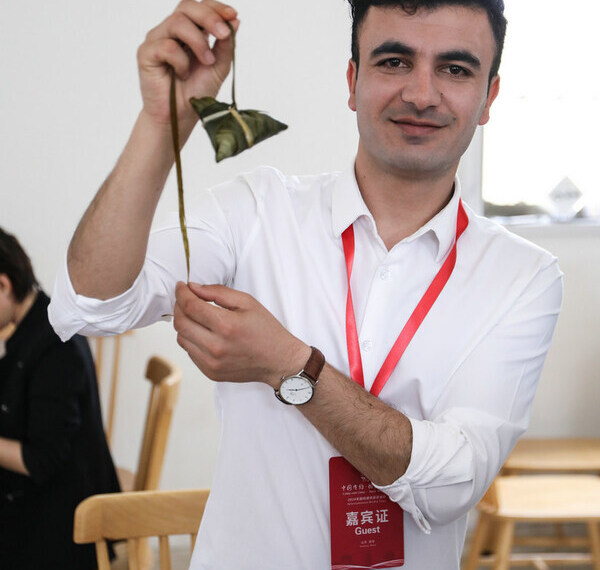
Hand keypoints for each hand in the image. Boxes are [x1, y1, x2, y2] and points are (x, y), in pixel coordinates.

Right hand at [137, 0, 238, 130]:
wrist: (180, 116)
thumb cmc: (197, 92)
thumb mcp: (218, 67)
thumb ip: (225, 45)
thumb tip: (235, 20)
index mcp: (189, 31)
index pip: (199, 7)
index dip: (215, 8)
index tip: (232, 15)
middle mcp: (171, 31)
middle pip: (186, 7)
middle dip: (209, 17)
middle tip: (223, 34)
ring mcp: (157, 40)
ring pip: (177, 23)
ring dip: (198, 42)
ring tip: (207, 62)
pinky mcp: (146, 53)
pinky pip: (166, 46)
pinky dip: (180, 61)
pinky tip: (183, 74)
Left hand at [174, 283, 310, 386]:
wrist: (278, 361)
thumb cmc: (266, 330)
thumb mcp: (247, 302)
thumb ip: (218, 292)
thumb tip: (193, 288)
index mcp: (226, 326)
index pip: (190, 306)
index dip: (181, 294)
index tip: (181, 286)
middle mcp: (216, 347)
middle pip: (181, 323)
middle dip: (179, 306)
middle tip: (185, 298)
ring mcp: (211, 363)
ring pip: (181, 338)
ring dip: (184, 323)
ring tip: (196, 315)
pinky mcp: (210, 373)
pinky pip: (190, 352)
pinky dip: (192, 339)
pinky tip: (204, 332)